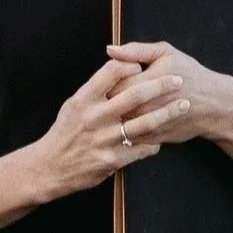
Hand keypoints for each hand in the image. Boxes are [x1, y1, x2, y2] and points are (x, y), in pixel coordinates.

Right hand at [28, 57, 165, 201]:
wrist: (50, 167)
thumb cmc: (65, 133)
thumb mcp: (73, 105)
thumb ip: (95, 89)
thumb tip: (118, 68)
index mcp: (84, 98)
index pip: (112, 71)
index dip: (131, 65)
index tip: (145, 66)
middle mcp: (95, 116)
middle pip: (135, 95)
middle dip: (161, 85)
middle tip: (179, 80)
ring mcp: (104, 139)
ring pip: (144, 123)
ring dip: (168, 113)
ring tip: (183, 105)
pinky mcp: (112, 160)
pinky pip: (141, 149)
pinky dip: (154, 143)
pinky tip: (160, 139)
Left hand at [104, 41, 232, 147]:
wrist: (214, 104)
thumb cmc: (190, 74)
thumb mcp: (165, 53)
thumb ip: (135, 51)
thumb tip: (109, 49)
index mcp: (141, 83)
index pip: (109, 84)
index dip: (110, 80)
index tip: (120, 77)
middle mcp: (141, 108)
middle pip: (110, 105)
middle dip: (111, 99)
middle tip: (121, 92)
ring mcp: (146, 126)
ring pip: (118, 123)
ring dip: (118, 115)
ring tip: (127, 105)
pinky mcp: (152, 140)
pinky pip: (130, 136)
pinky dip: (129, 128)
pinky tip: (137, 118)